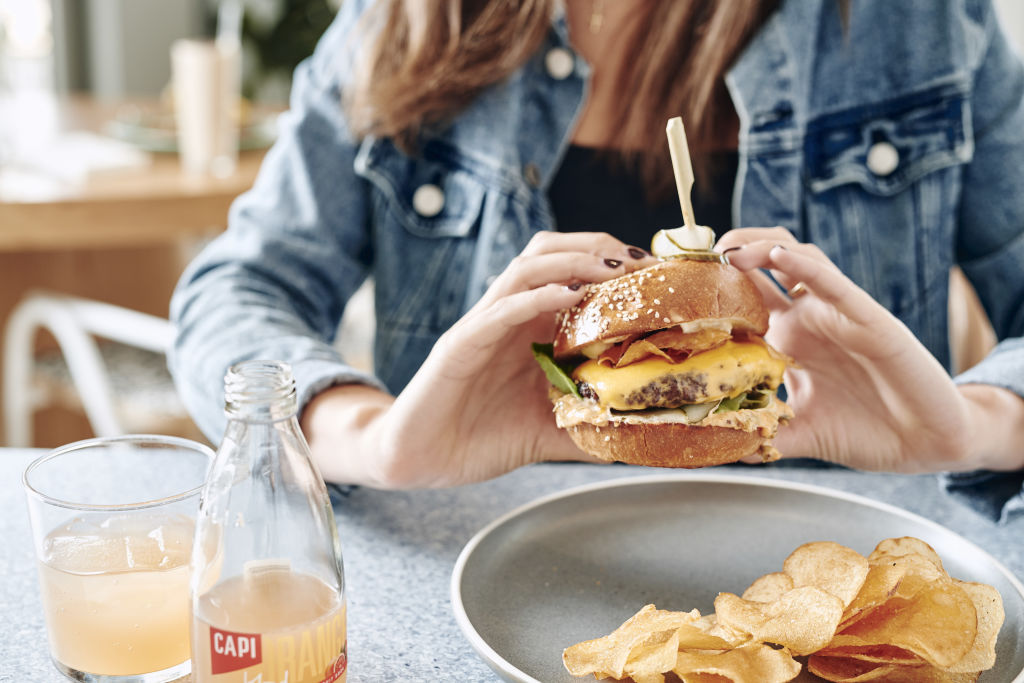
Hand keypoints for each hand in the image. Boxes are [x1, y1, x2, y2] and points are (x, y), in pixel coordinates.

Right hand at [304, 232, 657, 487]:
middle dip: (597, 246)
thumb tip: (639, 434)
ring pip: (527, 269)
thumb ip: (588, 426)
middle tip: (642, 262)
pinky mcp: (460, 345)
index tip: (658, 274)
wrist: (420, 459)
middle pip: (549, 253)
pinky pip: (499, 310)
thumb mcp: (548, 431)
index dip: (613, 265)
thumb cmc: (478, 439)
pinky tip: (568, 296)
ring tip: (613, 268)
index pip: (571, 274)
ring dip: (572, 260)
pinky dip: (535, 297)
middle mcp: (508, 316)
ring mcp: (484, 326)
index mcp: (529, 328)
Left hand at [717, 227, 977, 472]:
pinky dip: (803, 264)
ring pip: (795, 258)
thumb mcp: (803, 435)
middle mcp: (808, 320)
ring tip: (727, 249)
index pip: (744, 303)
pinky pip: (831, 281)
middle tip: (694, 259)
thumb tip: (722, 448)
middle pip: (762, 267)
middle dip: (727, 255)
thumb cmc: (869, 431)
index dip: (713, 293)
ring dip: (759, 246)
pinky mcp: (867, 318)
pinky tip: (777, 255)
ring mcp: (835, 314)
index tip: (676, 293)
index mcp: (790, 342)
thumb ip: (765, 437)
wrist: (927, 442)